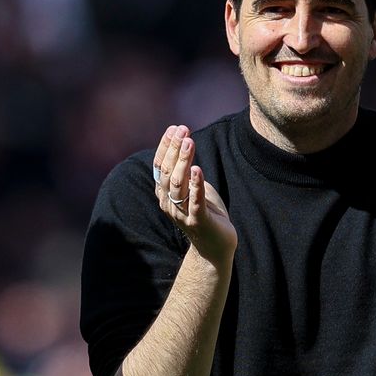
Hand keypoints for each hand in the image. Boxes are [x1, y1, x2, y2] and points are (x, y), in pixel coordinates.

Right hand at [153, 125, 235, 265]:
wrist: (216, 247)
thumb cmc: (206, 214)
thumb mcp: (193, 189)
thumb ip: (186, 172)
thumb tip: (184, 144)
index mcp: (165, 194)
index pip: (159, 167)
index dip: (165, 146)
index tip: (174, 128)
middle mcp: (169, 204)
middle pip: (167, 173)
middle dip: (174, 149)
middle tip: (184, 130)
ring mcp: (182, 214)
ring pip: (178, 185)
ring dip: (182, 162)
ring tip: (190, 143)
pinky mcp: (199, 222)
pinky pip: (195, 202)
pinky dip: (195, 184)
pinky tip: (197, 169)